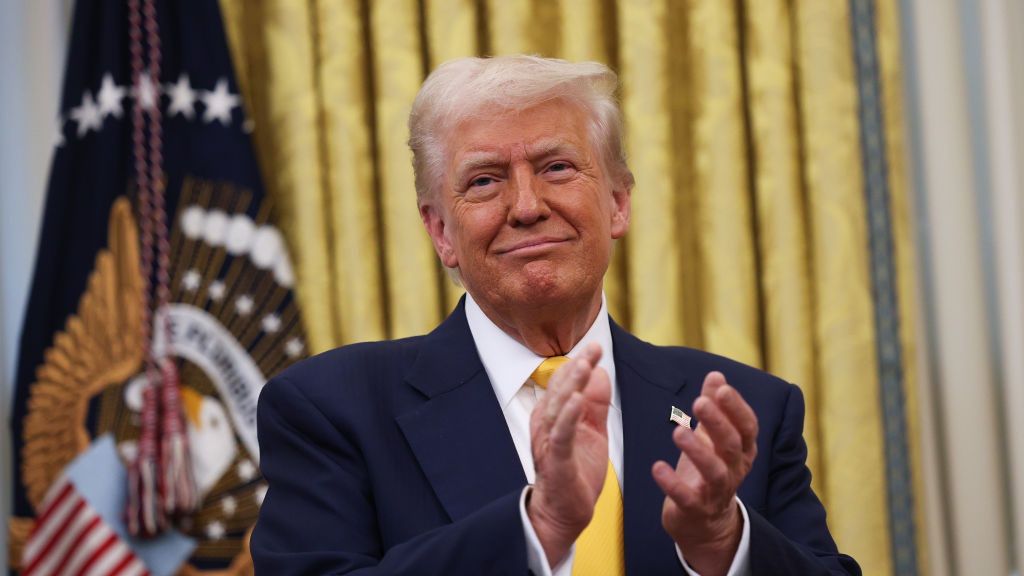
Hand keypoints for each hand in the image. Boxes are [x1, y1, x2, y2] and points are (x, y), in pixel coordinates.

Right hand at [526, 343, 610, 566]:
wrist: (565, 512)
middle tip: (593, 348)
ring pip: (558, 408)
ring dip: (571, 385)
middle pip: (560, 390)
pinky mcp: (557, 461)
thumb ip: (596, 404)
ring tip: (584, 365)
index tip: (595, 347)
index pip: (564, 384)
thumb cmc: (577, 470)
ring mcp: (549, 443)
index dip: (579, 364)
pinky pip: (561, 435)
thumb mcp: (592, 431)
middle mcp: (546, 426)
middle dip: (577, 367)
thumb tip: (600, 372)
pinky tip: (579, 400)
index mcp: (553, 416)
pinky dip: (569, 417)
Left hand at [652, 372, 757, 575]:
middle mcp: (734, 470)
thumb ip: (715, 406)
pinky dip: (672, 484)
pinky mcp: (695, 510)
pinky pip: (686, 498)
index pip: (747, 427)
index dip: (736, 408)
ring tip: (678, 432)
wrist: (704, 523)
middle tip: (699, 402)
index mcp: (741, 451)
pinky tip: (657, 467)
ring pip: (714, 472)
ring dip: (697, 451)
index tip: (722, 389)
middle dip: (717, 423)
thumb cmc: (707, 471)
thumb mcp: (712, 438)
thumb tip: (716, 375)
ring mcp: (716, 492)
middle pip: (732, 445)